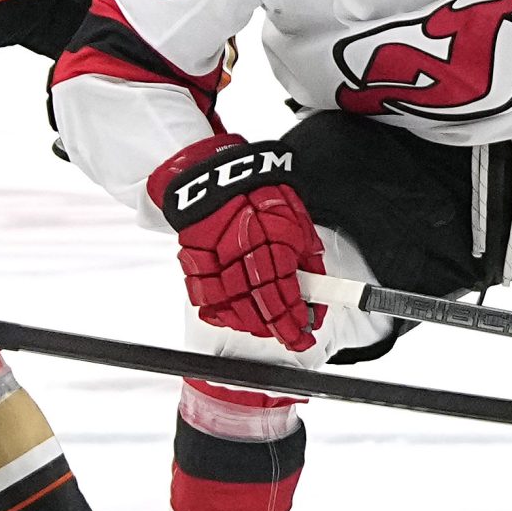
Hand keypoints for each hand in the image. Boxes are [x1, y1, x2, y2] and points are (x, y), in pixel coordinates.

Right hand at [152, 134, 323, 350]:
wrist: (216, 174)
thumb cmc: (257, 193)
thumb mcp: (296, 219)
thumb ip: (306, 256)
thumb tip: (317, 285)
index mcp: (272, 247)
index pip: (286, 297)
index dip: (296, 320)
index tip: (304, 332)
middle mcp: (243, 259)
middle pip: (261, 309)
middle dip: (278, 328)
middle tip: (290, 336)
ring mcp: (215, 264)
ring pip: (234, 310)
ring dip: (253, 325)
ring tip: (266, 328)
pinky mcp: (194, 264)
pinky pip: (205, 301)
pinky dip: (221, 314)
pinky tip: (235, 317)